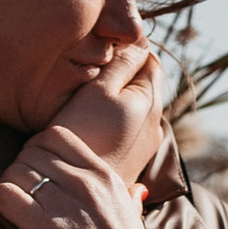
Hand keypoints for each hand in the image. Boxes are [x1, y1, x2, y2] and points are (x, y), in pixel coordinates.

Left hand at [0, 144, 174, 228]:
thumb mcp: (134, 218)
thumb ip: (130, 198)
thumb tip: (137, 190)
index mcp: (104, 175)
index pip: (56, 135)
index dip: (35, 148)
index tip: (31, 167)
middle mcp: (84, 183)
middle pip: (31, 152)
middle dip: (17, 167)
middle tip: (15, 189)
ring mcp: (64, 205)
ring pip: (14, 171)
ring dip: (4, 183)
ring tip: (5, 202)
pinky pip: (4, 195)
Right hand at [37, 42, 165, 186]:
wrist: (72, 188)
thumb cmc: (84, 133)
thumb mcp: (100, 90)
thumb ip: (122, 63)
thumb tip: (141, 40)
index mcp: (152, 101)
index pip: (149, 60)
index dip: (127, 48)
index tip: (102, 46)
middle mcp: (156, 123)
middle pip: (143, 84)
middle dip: (123, 72)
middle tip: (91, 67)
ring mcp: (145, 144)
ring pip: (134, 106)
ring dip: (117, 96)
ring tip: (87, 94)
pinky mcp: (131, 160)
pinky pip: (126, 127)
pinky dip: (113, 117)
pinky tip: (91, 121)